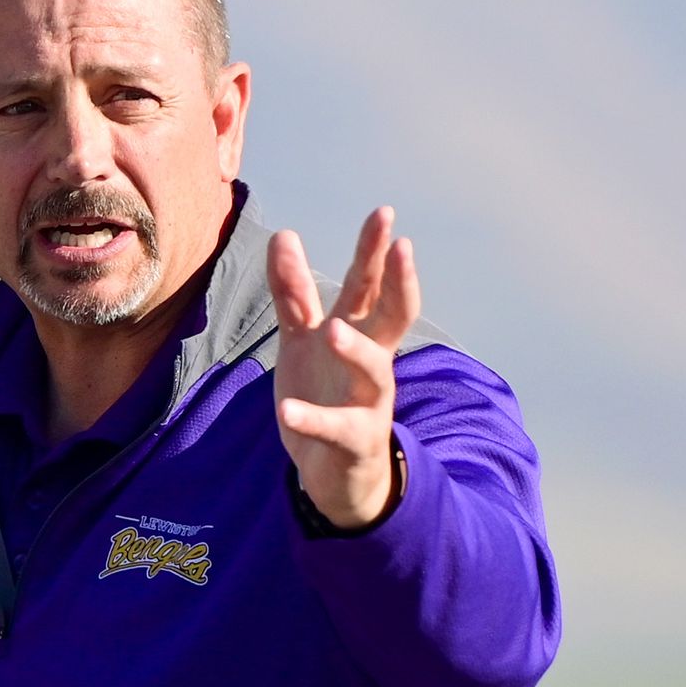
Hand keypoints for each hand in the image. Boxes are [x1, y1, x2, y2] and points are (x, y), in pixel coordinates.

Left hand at [268, 207, 418, 530]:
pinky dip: (311, 420)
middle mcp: (371, 362)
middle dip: (398, 282)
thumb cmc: (325, 394)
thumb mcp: (303, 339)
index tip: (383, 214)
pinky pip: (335, 430)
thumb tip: (284, 234)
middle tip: (401, 246)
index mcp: (358, 333)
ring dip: (355, 351)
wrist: (334, 472)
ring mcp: (367, 402)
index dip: (375, 252)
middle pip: (390, 316)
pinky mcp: (353, 441)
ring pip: (373, 371)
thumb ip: (294, 292)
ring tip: (333, 332)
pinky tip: (287, 412)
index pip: (369, 286)